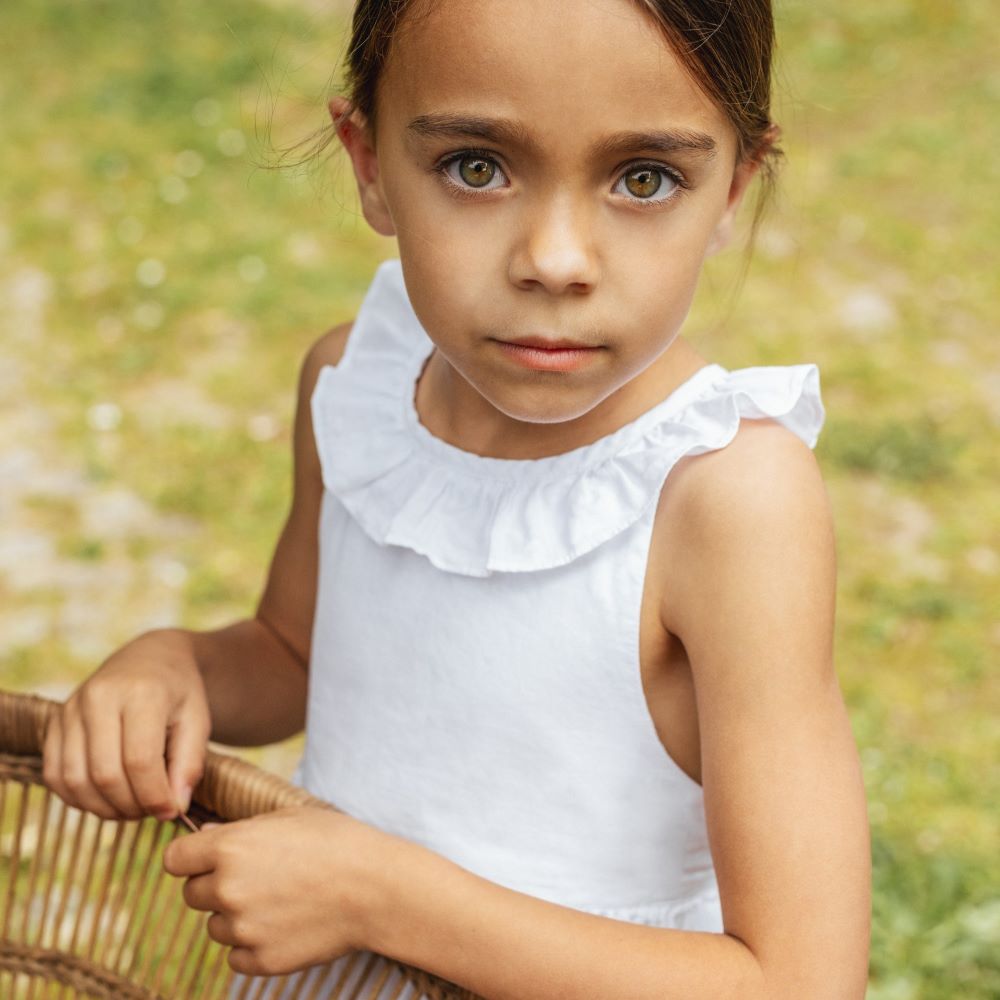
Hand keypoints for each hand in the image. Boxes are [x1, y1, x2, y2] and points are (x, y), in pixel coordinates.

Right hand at [41, 629, 210, 821]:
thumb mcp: (198, 721)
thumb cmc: (178, 693)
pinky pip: (55, 776)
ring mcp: (71, 709)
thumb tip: (174, 808)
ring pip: (76, 780)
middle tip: (151, 810)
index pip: (140, 760)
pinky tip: (106, 797)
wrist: (150, 658)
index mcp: (141, 692)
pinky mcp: (54, 723)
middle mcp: (99, 697)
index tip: (170, 811)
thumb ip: (190, 764)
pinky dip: (79, 798)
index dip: (154, 796)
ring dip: (104, 807)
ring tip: (132, 805)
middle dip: (131, 805)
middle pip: (105, 774)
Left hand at [162, 805, 401, 976]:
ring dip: (235, 916)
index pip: (174, 859)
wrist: (376, 888)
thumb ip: (239, 829)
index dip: (190, 857)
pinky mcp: (261, 960)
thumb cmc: (336, 842)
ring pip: (215, 926)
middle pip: (192, 894)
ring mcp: (243, 929)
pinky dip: (253, 945)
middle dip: (215, 886)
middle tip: (256, 878)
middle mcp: (228, 889)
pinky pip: (236, 956)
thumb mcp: (288, 818)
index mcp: (231, 848)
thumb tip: (205, 837)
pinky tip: (285, 924)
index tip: (205, 859)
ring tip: (279, 901)